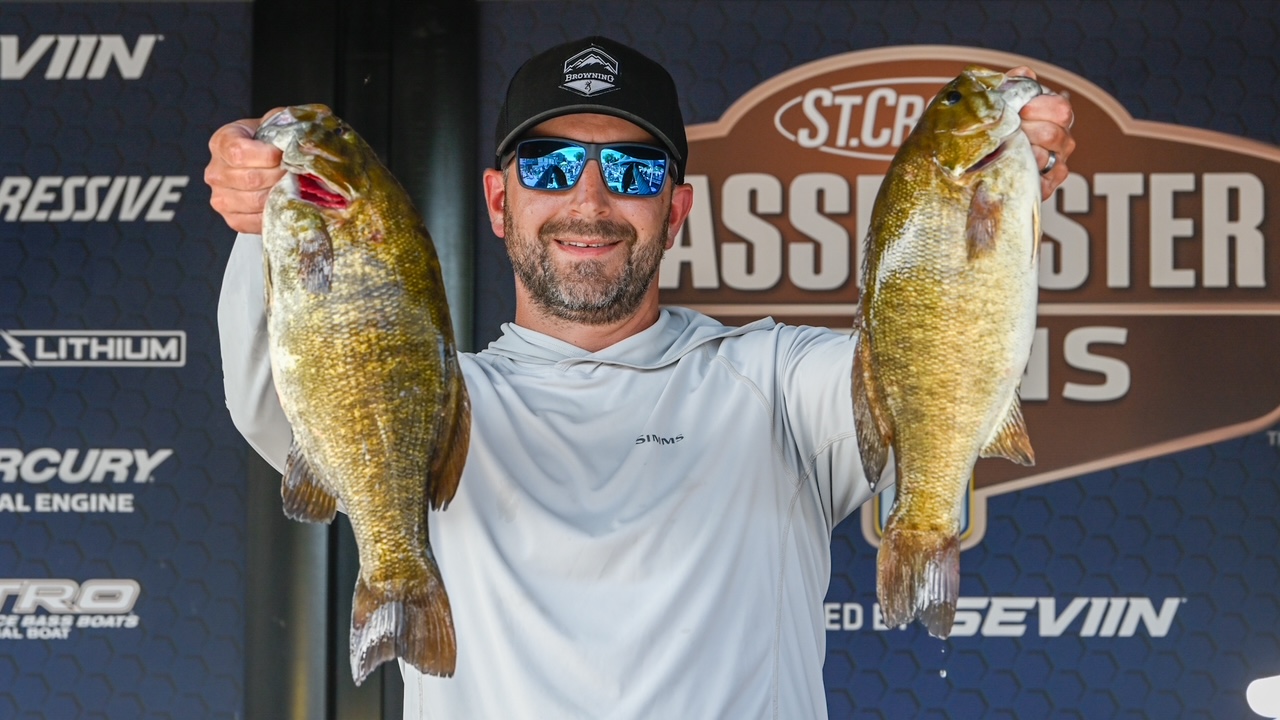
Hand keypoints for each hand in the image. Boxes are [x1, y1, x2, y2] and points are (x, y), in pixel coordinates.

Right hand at [204, 108, 285, 233]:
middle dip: (279, 176)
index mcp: (221, 142)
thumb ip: (283, 122)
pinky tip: (284, 203)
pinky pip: (254, 222)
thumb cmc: (271, 141)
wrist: (267, 161)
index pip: (239, 153)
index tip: (283, 154)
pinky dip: (274, 214)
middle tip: (296, 173)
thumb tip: (296, 139)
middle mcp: (215, 172)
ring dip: (280, 195)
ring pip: (255, 201)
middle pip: (250, 179)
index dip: (266, 155)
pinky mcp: (232, 219)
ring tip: (293, 186)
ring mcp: (220, 198)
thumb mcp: (275, 122)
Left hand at [1008, 67, 1075, 200]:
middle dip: (1027, 130)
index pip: (1061, 109)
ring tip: (1004, 147)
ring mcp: (1057, 162)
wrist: (980, 158)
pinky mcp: (1048, 184)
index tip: (1020, 111)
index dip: (1040, 108)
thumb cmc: (997, 124)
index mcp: (1056, 114)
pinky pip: (1042, 180)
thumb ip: (1014, 84)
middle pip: (1055, 133)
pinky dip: (1025, 171)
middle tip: (1008, 131)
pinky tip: (1011, 165)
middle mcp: (1062, 138)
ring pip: (1046, 156)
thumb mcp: (1003, 99)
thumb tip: (1024, 74)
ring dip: (1021, 151)